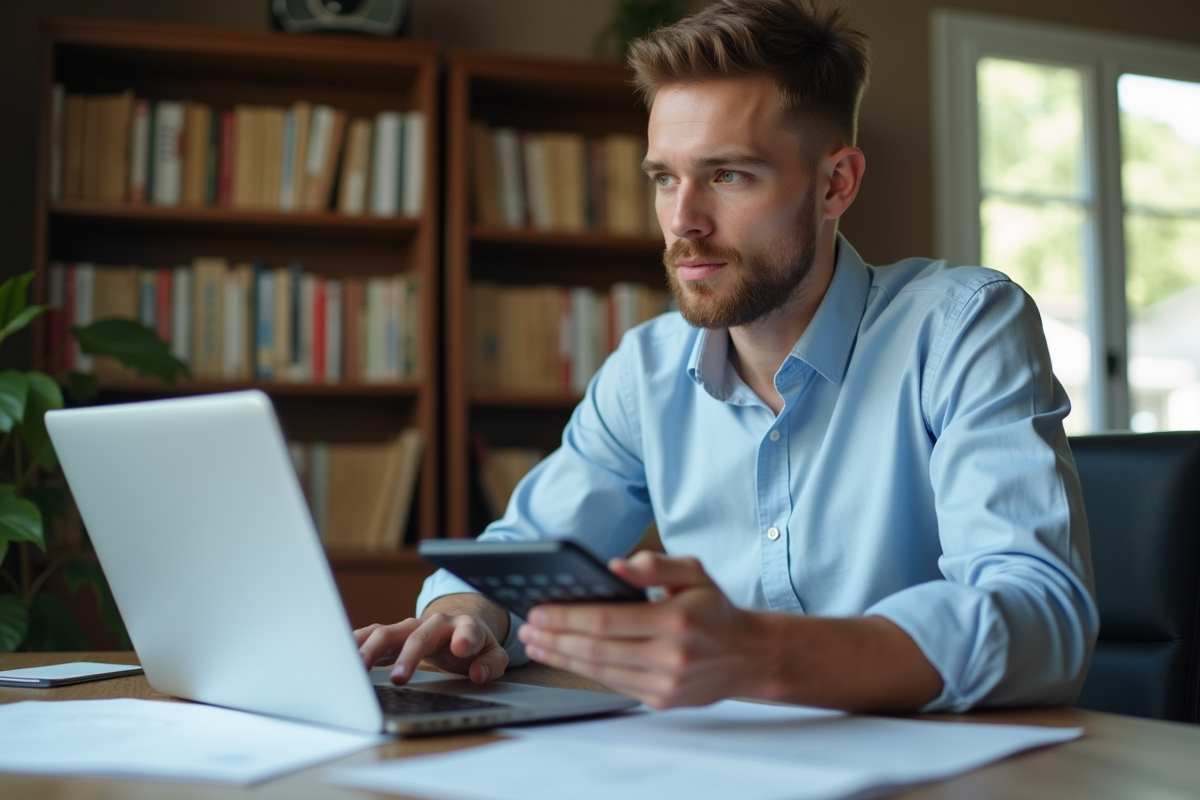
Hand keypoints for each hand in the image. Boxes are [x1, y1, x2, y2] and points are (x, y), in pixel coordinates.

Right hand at [354, 594, 509, 685]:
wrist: (457, 628)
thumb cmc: (475, 645)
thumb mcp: (492, 655)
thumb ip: (491, 663)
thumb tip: (478, 673)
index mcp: (463, 626)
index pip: (468, 629)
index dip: (466, 637)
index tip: (463, 648)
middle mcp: (433, 623)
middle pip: (419, 635)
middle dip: (408, 656)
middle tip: (400, 679)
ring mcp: (410, 627)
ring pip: (387, 633)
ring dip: (371, 650)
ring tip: (357, 670)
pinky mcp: (393, 635)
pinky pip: (370, 636)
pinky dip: (355, 645)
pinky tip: (339, 656)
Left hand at [516, 550, 760, 708]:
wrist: (747, 656)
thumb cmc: (715, 610)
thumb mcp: (694, 573)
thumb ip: (656, 564)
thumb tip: (616, 565)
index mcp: (676, 620)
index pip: (607, 621)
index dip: (567, 618)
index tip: (539, 612)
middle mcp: (670, 656)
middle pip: (596, 649)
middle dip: (555, 639)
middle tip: (527, 629)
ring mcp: (665, 683)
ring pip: (600, 672)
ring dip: (561, 658)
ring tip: (536, 644)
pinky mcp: (661, 700)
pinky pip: (613, 685)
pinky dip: (584, 671)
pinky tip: (565, 658)